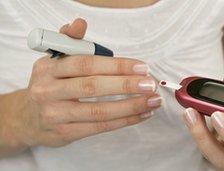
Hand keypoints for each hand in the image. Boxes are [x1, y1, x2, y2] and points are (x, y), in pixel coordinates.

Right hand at [1, 18, 161, 149]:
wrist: (26, 118)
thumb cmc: (49, 85)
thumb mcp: (53, 61)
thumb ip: (70, 42)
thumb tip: (80, 23)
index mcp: (48, 68)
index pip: (85, 64)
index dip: (116, 65)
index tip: (141, 67)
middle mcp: (48, 91)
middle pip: (92, 87)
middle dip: (126, 85)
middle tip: (150, 84)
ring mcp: (55, 115)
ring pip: (98, 112)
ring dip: (130, 106)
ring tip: (152, 102)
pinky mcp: (64, 134)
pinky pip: (99, 128)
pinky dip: (124, 121)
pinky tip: (141, 115)